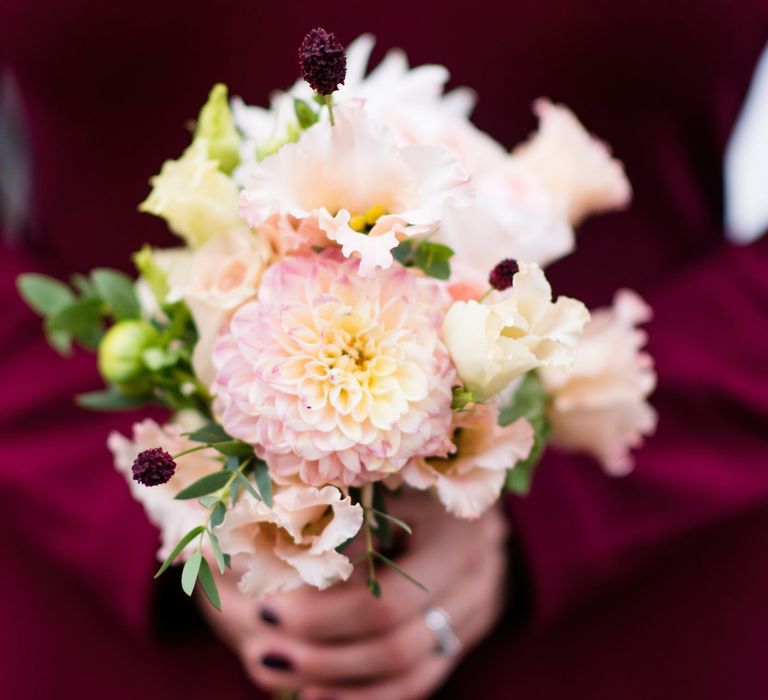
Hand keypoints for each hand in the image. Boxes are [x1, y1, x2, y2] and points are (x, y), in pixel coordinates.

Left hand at [198, 491, 509, 699]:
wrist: (469, 491)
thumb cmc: (415, 474)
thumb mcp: (382, 483)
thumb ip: (339, 518)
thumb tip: (270, 556)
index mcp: (455, 538)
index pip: (386, 602)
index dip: (323, 616)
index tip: (266, 611)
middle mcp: (477, 584)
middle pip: (399, 647)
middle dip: (326, 657)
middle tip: (266, 654)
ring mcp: (477, 614)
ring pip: (413, 675)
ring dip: (345, 686)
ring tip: (285, 680)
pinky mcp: (465, 634)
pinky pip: (421, 680)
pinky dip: (372, 693)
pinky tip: (321, 693)